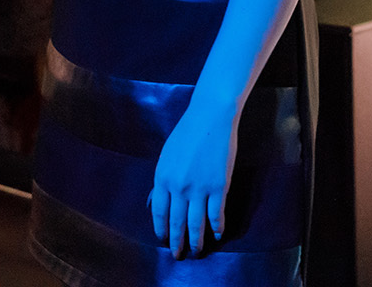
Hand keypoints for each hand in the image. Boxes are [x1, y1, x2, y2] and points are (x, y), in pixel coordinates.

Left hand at [150, 94, 238, 258]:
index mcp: (162, 178)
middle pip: (177, 222)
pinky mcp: (219, 186)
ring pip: (197, 223)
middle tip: (178, 255)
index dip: (162, 229)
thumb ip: (161, 181)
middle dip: (177, 242)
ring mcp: (199, 188)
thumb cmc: (187, 133)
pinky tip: (217, 234)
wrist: (210, 117)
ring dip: (196, 240)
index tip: (164, 240)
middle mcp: (178, 187)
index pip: (159, 212)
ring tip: (197, 251)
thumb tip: (153, 203)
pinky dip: (217, 226)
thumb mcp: (166, 156)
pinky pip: (217, 213)